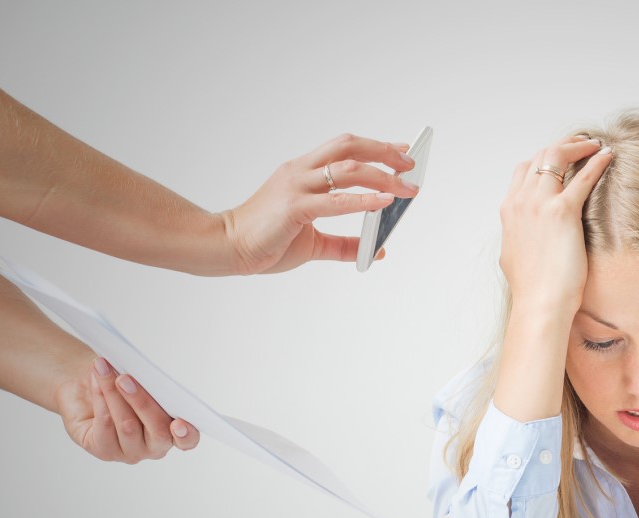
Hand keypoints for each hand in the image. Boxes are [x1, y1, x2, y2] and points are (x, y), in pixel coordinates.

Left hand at [53, 357, 198, 463]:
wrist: (87, 391)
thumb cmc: (121, 386)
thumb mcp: (142, 383)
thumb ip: (153, 385)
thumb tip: (149, 375)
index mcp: (174, 431)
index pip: (188, 440)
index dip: (186, 434)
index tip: (179, 423)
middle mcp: (155, 446)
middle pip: (158, 430)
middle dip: (141, 401)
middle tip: (125, 379)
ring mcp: (131, 451)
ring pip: (128, 426)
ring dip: (114, 394)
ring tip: (105, 370)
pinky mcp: (105, 451)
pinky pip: (105, 426)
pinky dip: (100, 400)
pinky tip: (97, 384)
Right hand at [219, 134, 420, 274]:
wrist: (227, 247)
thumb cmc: (265, 241)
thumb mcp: (314, 243)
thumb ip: (344, 245)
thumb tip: (377, 251)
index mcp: (302, 173)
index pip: (344, 148)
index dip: (376, 146)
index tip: (402, 149)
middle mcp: (300, 172)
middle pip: (349, 147)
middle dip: (384, 152)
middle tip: (411, 163)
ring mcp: (296, 186)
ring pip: (347, 169)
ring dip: (382, 175)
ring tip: (406, 187)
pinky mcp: (294, 207)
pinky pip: (335, 200)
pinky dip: (363, 200)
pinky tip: (384, 201)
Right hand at [498, 135, 611, 310]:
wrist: (539, 304)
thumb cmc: (532, 288)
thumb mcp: (515, 255)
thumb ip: (519, 236)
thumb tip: (523, 236)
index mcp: (510, 211)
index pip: (524, 170)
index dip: (544, 159)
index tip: (562, 159)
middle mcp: (521, 202)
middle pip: (540, 157)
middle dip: (563, 146)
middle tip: (583, 144)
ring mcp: (539, 204)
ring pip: (556, 157)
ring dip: (578, 146)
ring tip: (595, 145)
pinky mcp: (562, 212)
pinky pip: (582, 177)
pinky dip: (596, 162)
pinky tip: (608, 155)